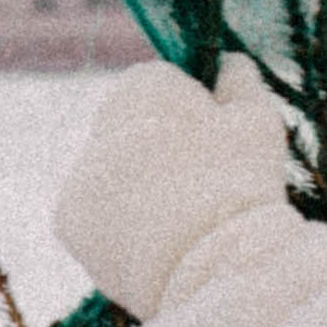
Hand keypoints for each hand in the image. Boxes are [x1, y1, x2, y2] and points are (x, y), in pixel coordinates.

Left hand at [52, 55, 294, 321]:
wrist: (213, 266)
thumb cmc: (242, 185)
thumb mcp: (259, 119)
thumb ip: (239, 79)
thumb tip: (229, 61)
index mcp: (143, 87)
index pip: (160, 83)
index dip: (191, 111)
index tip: (214, 143)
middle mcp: (99, 122)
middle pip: (131, 129)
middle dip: (158, 150)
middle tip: (199, 186)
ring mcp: (79, 174)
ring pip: (112, 173)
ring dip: (136, 187)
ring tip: (180, 219)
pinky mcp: (67, 220)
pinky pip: (96, 214)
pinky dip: (118, 225)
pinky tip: (152, 240)